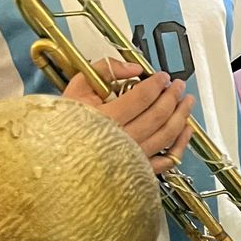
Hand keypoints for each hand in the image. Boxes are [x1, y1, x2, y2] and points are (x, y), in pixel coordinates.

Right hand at [63, 58, 194, 174]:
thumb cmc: (64, 123)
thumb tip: (135, 68)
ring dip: (182, 116)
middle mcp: (121, 140)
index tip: (163, 76)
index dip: (157, 83)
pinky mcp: (137, 172)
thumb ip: (106, 69)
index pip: (142, 96)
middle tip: (179, 85)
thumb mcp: (78, 86)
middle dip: (173, 96)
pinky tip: (187, 129)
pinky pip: (167, 160)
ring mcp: (131, 158)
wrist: (53, 158)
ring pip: (167, 135)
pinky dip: (181, 144)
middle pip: (158, 115)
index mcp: (104, 118)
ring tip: (187, 102)